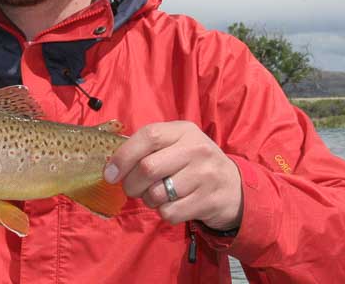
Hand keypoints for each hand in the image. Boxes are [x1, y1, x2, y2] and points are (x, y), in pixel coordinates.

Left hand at [104, 121, 241, 230]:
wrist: (234, 187)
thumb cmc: (195, 163)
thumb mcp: (178, 144)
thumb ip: (149, 146)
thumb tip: (112, 164)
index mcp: (184, 130)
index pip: (148, 136)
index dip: (123, 156)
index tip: (110, 173)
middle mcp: (196, 149)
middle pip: (148, 168)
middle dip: (131, 183)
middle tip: (132, 188)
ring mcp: (204, 175)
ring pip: (156, 194)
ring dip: (148, 200)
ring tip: (156, 195)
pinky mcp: (208, 201)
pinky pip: (169, 213)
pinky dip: (164, 213)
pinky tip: (173, 205)